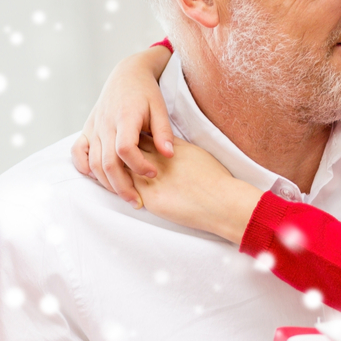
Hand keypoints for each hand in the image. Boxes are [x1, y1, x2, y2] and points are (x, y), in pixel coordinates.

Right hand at [73, 46, 173, 205]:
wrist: (127, 74)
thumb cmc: (146, 93)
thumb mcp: (160, 108)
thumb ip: (164, 132)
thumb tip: (169, 155)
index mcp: (125, 117)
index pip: (125, 148)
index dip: (139, 165)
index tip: (154, 172)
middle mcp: (105, 124)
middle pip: (107, 162)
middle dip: (122, 186)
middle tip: (138, 202)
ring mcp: (93, 127)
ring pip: (93, 162)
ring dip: (107, 183)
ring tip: (126, 196)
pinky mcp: (87, 129)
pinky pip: (78, 152)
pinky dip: (84, 167)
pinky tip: (98, 179)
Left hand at [130, 137, 263, 244]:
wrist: (221, 201)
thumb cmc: (215, 178)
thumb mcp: (195, 152)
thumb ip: (176, 146)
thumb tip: (165, 143)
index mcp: (168, 148)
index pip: (142, 138)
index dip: (135, 141)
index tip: (133, 144)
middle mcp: (157, 161)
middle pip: (129, 153)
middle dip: (124, 155)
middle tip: (121, 160)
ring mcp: (151, 181)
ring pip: (125, 172)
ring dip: (122, 174)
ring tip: (120, 177)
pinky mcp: (150, 200)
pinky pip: (130, 192)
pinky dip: (126, 190)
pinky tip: (126, 192)